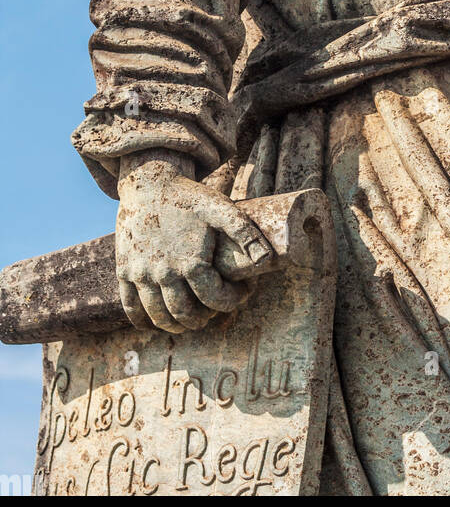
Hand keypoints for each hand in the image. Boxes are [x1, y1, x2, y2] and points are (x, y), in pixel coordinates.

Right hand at [116, 149, 273, 332]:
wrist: (149, 181)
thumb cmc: (189, 196)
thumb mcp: (221, 208)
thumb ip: (244, 232)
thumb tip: (267, 260)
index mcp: (191, 262)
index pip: (215, 300)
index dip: (234, 300)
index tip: (242, 291)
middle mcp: (164, 273)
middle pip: (186, 315)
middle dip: (204, 318)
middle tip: (213, 310)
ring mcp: (141, 274)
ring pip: (159, 316)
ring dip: (177, 324)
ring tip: (190, 319)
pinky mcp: (124, 270)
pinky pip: (131, 307)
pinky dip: (144, 320)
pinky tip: (157, 319)